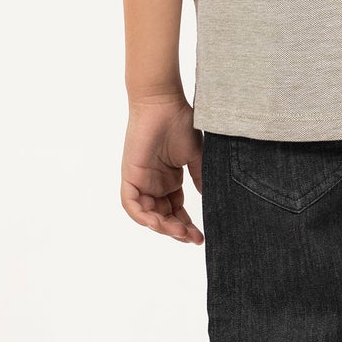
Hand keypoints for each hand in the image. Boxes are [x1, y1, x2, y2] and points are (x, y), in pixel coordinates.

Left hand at [120, 95, 203, 243]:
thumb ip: (201, 179)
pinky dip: (142, 216)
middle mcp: (154, 183)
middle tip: (193, 238)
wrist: (163, 102)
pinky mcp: (130, 176)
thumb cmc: (180, 122)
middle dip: (177, 231)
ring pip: (147, 215)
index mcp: (169, 180)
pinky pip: (131, 204)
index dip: (187, 226)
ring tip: (180, 232)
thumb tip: (211, 200)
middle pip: (163, 217)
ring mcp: (141, 181)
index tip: (201, 237)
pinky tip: (158, 223)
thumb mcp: (196, 157)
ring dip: (162, 227)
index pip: (176, 211)